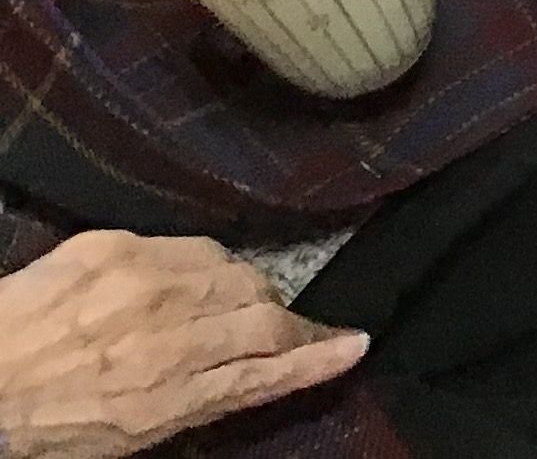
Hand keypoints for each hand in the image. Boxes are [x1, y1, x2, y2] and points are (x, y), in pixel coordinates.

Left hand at [0, 232, 368, 458]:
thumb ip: (200, 398)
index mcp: (165, 393)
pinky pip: (188, 246)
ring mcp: (140, 281)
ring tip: (237, 305)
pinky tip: (191, 281)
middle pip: (262, 314)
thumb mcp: (127, 434)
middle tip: (294, 330)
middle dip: (288, 324)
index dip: (317, 357)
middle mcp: (164, 332)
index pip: (265, 368)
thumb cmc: (41, 424)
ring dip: (246, 291)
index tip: (354, 344)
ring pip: (234, 272)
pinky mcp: (112, 244)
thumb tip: (263, 371)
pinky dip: (202, 266)